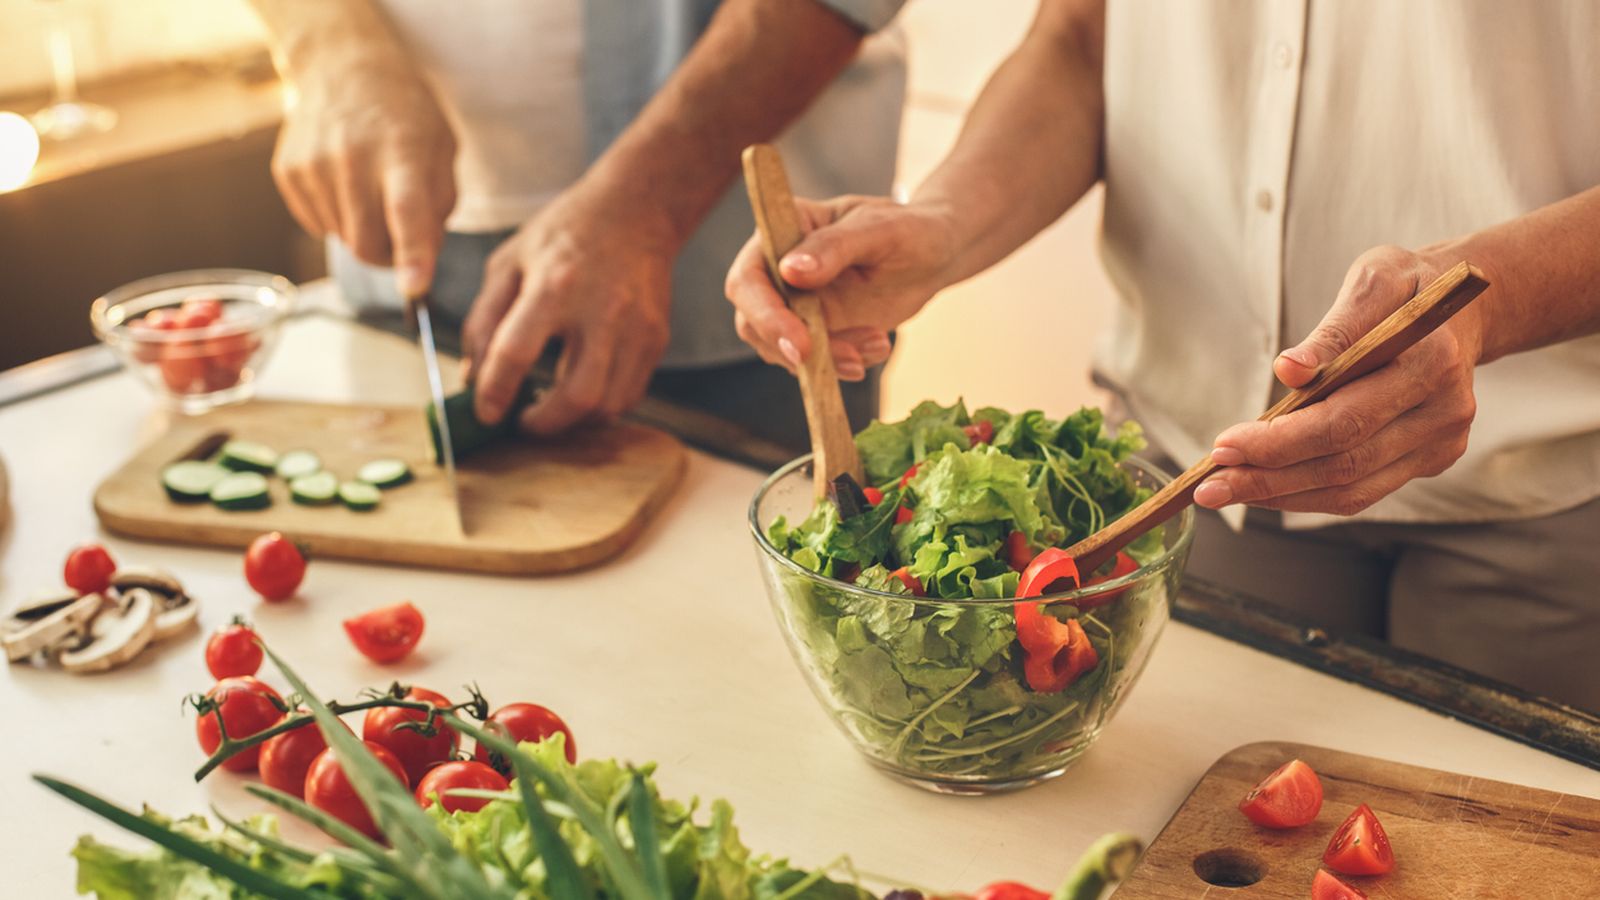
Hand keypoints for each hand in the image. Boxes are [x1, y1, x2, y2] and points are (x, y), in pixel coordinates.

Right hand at [272, 52, 455, 295]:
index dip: (412, 254)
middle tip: (401, 236)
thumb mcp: (442, 150)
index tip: (414, 288)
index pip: (407, 211)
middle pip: (368, 244)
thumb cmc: (404, 115)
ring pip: (343, 240)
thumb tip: (420, 262)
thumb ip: (438, 208)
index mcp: (402, 151)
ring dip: (363, 232)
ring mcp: (314, 165)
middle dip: (389, 256)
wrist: (341, 65)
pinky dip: (337, 217)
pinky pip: (318, 226)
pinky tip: (344, 182)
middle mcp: (353, 157)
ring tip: (371, 189)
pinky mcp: (288, 172)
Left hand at [459, 188, 673, 433]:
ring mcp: (636, 329)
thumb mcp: (510, 262)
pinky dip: (602, 407)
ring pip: (609, 404)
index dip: (494, 391)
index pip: (517, 352)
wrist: (636, 211)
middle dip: (545, 424)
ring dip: (574, 421)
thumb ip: (484, 319)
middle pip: (578, 395)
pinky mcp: (656, 339)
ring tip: (552, 408)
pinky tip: (581, 392)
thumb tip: (473, 375)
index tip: (485, 412)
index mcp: (554, 285)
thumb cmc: (566, 234)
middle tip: (524, 422)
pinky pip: (630, 394)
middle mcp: (601, 311)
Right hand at [724, 195, 958, 378]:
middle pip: (753, 321)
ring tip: (877, 342)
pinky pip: (813, 360)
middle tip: (844, 360)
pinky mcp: (816, 329)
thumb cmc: (909, 229)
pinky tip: (878, 345)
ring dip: (827, 359)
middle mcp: (779, 269)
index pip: (749, 276)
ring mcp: (795, 303)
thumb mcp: (879, 230)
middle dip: (791, 348)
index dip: (765, 313)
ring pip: (782, 348)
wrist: (935, 255)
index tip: (801, 341)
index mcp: (784, 231)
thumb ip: (835, 247)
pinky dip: (844, 362)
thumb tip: (791, 270)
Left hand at [1196, 245, 1484, 514]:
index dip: (1280, 440)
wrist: (1460, 309)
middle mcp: (1445, 411)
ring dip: (1282, 495)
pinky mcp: (1430, 460)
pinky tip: (1265, 487)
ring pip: (1352, 489)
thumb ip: (1333, 330)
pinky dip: (1307, 494)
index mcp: (1432, 361)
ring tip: (1226, 490)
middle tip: (1210, 484)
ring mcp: (1441, 442)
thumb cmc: (1405, 289)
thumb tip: (1289, 370)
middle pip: (1345, 463)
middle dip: (1268, 477)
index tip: (1223, 445)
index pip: (1346, 419)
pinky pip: (1361, 491)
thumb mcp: (1371, 281)